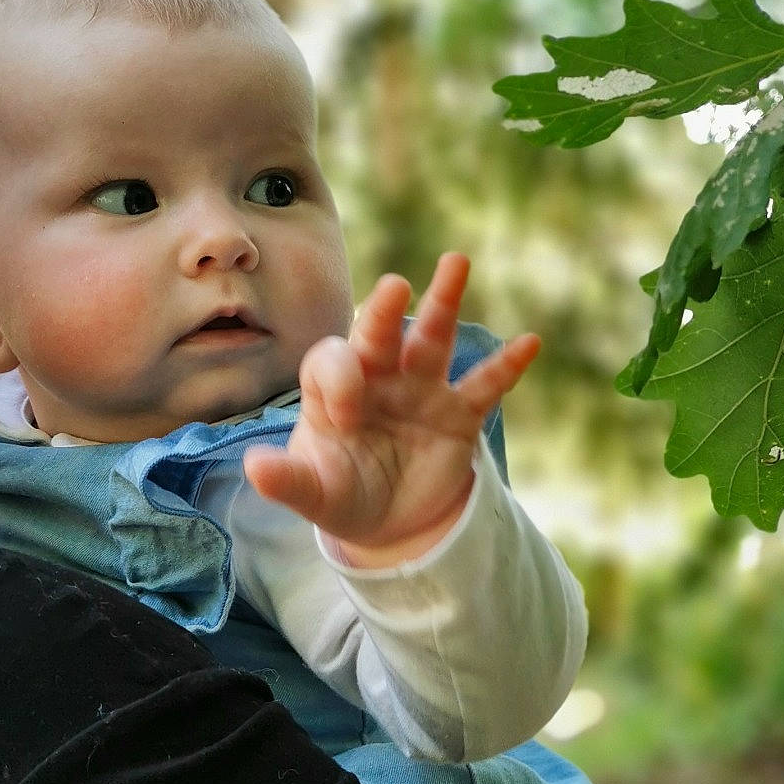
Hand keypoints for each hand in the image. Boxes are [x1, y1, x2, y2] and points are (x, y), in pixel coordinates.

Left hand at [243, 253, 539, 564]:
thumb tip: (253, 467)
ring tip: (456, 261)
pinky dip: (507, 365)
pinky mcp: (459, 415)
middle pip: (377, 335)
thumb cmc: (342, 494)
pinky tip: (530, 342)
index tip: (348, 415)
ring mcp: (420, 392)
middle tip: (392, 286)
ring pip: (431, 339)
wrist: (391, 523)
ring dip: (443, 301)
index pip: (331, 364)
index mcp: (334, 392)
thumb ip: (286, 481)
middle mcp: (377, 379)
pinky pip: (485, 386)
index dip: (340, 379)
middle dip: (382, 312)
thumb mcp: (313, 495)